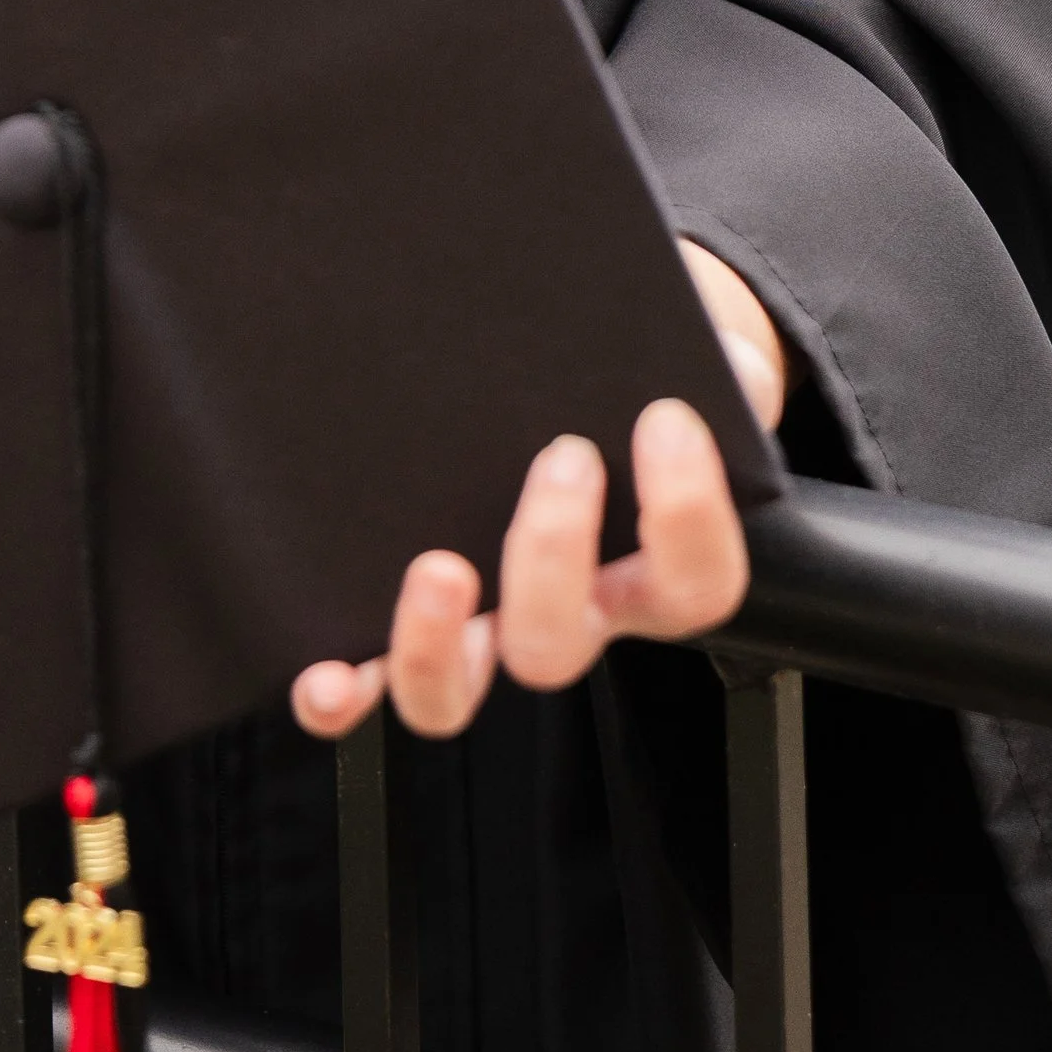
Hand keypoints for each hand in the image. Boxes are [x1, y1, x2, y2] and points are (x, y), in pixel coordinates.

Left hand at [290, 241, 786, 744]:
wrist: (586, 399)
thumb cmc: (633, 392)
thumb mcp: (691, 366)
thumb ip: (718, 361)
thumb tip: (725, 358)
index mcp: (646, 568)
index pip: (695, 582)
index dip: (688, 514)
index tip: (665, 418)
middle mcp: (565, 616)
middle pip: (560, 645)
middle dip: (554, 553)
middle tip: (563, 456)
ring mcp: (482, 631)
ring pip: (455, 693)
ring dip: (436, 643)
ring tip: (438, 567)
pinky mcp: (412, 626)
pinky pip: (371, 685)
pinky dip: (345, 693)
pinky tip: (325, 672)